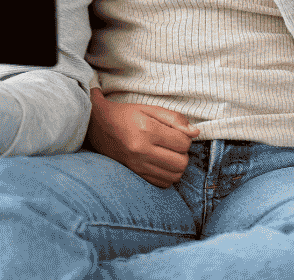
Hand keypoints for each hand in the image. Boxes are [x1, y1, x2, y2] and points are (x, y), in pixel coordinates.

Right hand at [85, 89, 199, 187]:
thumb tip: (195, 132)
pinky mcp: (135, 174)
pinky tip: (161, 163)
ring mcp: (138, 165)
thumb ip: (173, 118)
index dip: (185, 137)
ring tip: (168, 154)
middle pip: (181, 162)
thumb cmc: (126, 114)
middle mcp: (142, 150)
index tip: (177, 133)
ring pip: (174, 176)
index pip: (183, 142)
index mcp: (146, 130)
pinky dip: (167, 175)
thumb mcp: (148, 109)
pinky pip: (162, 184)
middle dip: (183, 153)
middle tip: (174, 144)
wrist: (98, 126)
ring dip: (177, 165)